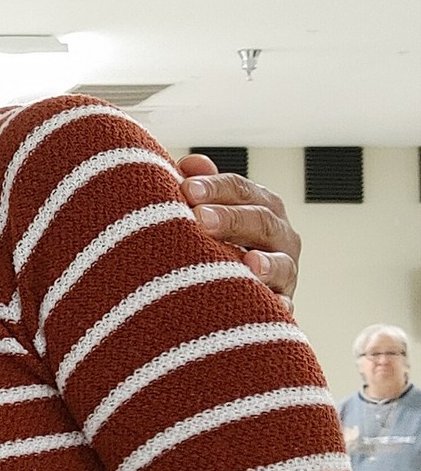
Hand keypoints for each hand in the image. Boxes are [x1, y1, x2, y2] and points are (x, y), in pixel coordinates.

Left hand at [176, 154, 299, 309]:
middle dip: (232, 218)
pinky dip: (280, 305)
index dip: (216, 187)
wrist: (224, 283)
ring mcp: (285, 270)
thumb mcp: (204, 208)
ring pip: (282, 264)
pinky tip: (273, 306)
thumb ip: (199, 186)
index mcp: (260, 205)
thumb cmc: (212, 237)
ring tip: (250, 263)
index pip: (241, 190)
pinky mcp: (282, 302)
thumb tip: (191, 164)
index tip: (187, 188)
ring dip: (268, 263)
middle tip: (200, 218)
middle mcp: (279, 234)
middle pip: (262, 221)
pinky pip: (284, 304)